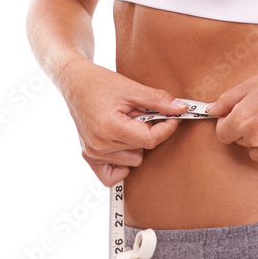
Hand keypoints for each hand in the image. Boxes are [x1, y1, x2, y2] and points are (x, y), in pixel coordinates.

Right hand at [61, 58, 189, 186]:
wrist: (75, 83)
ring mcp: (92, 153)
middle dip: (147, 131)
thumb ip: (158, 100)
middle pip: (142, 149)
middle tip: (137, 113)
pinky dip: (122, 162)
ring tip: (125, 123)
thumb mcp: (132, 87)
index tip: (173, 116)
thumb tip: (182, 108)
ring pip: (132, 161)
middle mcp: (98, 145)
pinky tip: (122, 143)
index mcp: (109, 128)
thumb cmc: (101, 83)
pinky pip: (112, 175)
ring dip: (135, 144)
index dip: (166, 128)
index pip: (150, 140)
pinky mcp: (88, 156)